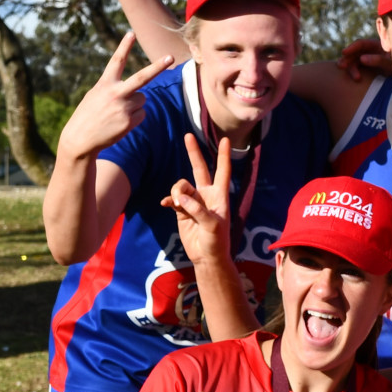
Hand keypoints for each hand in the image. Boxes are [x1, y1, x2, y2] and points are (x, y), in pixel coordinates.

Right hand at [56, 32, 173, 157]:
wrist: (80, 139)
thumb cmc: (89, 115)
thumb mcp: (96, 96)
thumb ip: (115, 90)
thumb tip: (141, 94)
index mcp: (104, 84)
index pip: (116, 62)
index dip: (124, 47)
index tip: (131, 33)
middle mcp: (115, 93)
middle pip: (142, 77)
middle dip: (158, 67)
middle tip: (171, 57)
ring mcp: (123, 108)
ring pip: (142, 99)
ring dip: (135, 104)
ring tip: (117, 113)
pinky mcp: (129, 122)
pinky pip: (142, 114)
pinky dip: (135, 117)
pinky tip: (120, 122)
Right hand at [166, 134, 232, 265]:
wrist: (206, 256)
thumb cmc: (216, 242)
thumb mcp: (212, 225)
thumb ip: (197, 210)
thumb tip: (181, 198)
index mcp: (219, 196)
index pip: (222, 171)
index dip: (223, 156)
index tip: (225, 139)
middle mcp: (206, 195)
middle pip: (199, 169)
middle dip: (193, 152)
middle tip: (188, 135)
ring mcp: (193, 201)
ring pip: (181, 185)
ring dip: (177, 192)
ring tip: (179, 205)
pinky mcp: (182, 210)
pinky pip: (172, 198)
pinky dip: (169, 199)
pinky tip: (166, 205)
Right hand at [336, 36, 388, 83]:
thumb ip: (379, 60)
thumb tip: (362, 59)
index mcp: (377, 45)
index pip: (361, 44)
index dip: (351, 47)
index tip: (344, 53)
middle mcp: (371, 51)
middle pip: (356, 53)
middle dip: (347, 59)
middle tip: (341, 66)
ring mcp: (370, 59)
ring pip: (355, 61)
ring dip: (352, 68)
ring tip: (356, 78)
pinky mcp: (369, 68)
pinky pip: (359, 68)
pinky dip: (355, 72)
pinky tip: (356, 78)